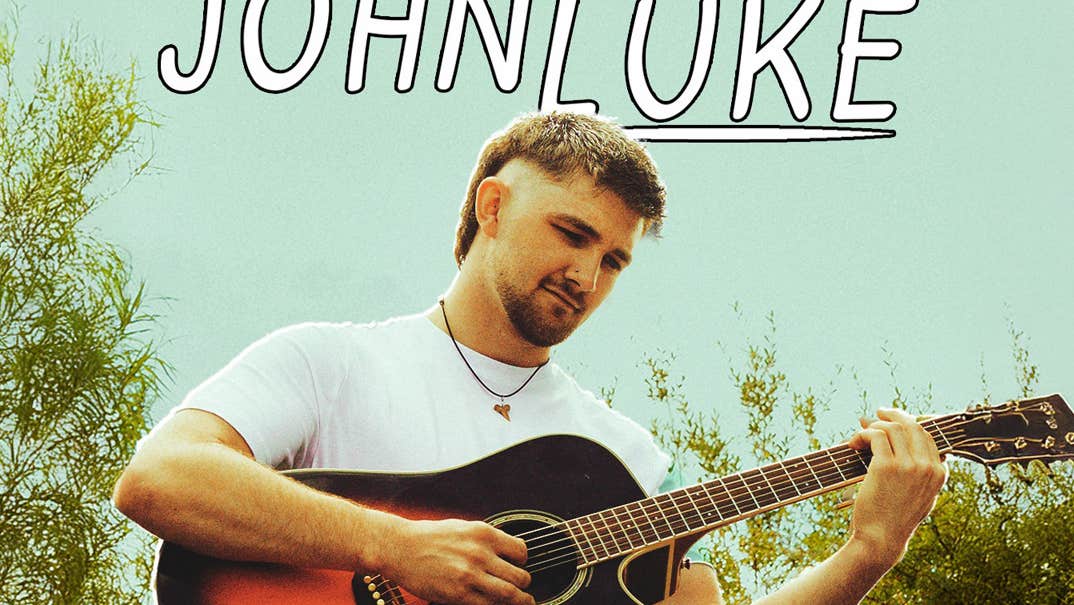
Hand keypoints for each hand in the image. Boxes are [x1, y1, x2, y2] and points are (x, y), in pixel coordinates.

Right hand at [371, 516, 533, 604]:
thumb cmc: (428, 537)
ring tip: (523, 602)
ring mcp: (470, 575)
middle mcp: (480, 554)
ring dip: (519, 600)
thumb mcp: (463, 527)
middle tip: (521, 588)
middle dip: (523, 584)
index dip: (522, 561)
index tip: (519, 566)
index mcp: (484, 533)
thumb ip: (485, 539)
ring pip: (510, 594)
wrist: (400, 547)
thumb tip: (506, 549)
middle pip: (520, 576)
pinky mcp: (459, 594)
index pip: (521, 551)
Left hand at [846, 408, 947, 567]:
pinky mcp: (885, 466)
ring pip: (891, 428)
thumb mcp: (922, 495)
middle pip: (911, 425)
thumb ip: (923, 470)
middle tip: (876, 414)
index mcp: (939, 473)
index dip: (907, 423)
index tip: (892, 420)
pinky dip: (861, 434)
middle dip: (892, 415)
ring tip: (860, 434)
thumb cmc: (896, 517)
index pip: (926, 435)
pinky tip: (853, 443)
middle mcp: (927, 466)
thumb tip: (910, 441)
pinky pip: (874, 436)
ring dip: (872, 426)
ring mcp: (908, 465)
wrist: (882, 538)